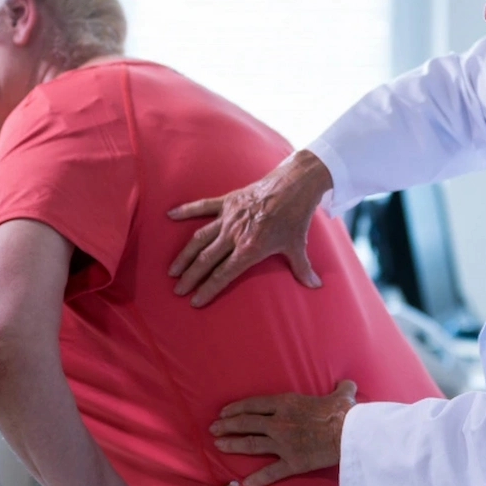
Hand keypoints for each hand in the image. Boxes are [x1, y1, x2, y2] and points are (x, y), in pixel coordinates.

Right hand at [167, 150, 333, 306]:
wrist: (293, 185)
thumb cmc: (295, 217)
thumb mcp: (297, 245)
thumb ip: (302, 268)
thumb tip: (315, 286)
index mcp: (250, 248)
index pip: (223, 274)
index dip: (208, 289)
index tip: (194, 301)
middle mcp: (234, 234)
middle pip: (206, 259)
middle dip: (190, 277)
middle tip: (177, 290)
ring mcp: (229, 217)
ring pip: (199, 238)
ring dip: (185, 254)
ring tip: (172, 270)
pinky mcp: (228, 201)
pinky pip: (203, 206)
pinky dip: (186, 210)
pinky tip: (170, 215)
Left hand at [209, 380, 356, 485]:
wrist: (350, 435)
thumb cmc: (344, 412)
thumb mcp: (342, 395)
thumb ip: (341, 388)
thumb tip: (347, 385)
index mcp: (286, 403)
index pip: (253, 405)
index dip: (236, 408)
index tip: (224, 412)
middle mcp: (279, 422)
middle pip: (246, 423)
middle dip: (227, 425)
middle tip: (213, 429)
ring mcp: (283, 444)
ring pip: (251, 444)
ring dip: (233, 444)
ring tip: (218, 446)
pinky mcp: (293, 463)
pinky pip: (271, 472)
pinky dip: (258, 478)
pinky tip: (247, 483)